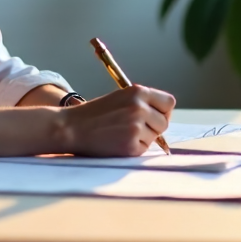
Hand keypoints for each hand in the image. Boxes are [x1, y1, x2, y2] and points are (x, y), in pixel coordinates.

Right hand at [59, 86, 174, 155]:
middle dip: (153, 127)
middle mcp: (139, 107)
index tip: (154, 116)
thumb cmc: (95, 114)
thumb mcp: (120, 97)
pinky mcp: (131, 146)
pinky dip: (133, 149)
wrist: (71, 127)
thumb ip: (142, 102)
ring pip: (154, 137)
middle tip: (133, 128)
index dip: (162, 111)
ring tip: (121, 134)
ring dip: (142, 138)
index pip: (169, 102)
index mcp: (138, 91)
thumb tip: (163, 115)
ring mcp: (136, 127)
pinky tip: (117, 142)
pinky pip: (143, 149)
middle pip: (164, 122)